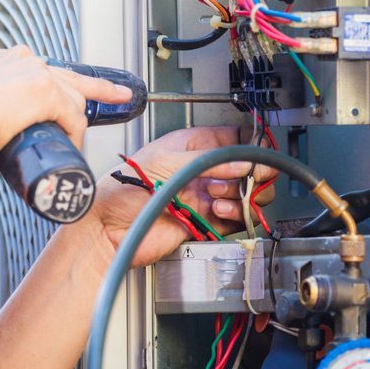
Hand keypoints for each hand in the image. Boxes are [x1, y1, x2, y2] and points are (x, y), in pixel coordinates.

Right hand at [0, 46, 132, 169]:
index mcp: (5, 62)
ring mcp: (35, 73)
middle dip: (100, 89)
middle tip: (120, 95)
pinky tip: (70, 146)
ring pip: (74, 100)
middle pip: (72, 78)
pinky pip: (73, 116)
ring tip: (74, 144)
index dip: (69, 85)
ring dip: (77, 125)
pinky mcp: (45, 91)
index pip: (49, 71)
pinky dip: (74, 134)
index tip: (86, 87)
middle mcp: (22, 61)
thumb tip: (6, 141)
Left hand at [91, 126, 275, 266]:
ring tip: (219, 196)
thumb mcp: (168, 162)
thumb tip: (242, 162)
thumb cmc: (123, 189)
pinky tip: (219, 210)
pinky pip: (236, 218)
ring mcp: (206, 196)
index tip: (260, 150)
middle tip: (249, 176)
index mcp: (193, 146)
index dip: (252, 143)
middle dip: (251, 172)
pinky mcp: (207, 221)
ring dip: (241, 195)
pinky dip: (236, 215)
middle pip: (248, 168)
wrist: (109, 229)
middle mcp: (203, 170)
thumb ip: (209, 161)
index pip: (235, 138)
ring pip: (246, 194)